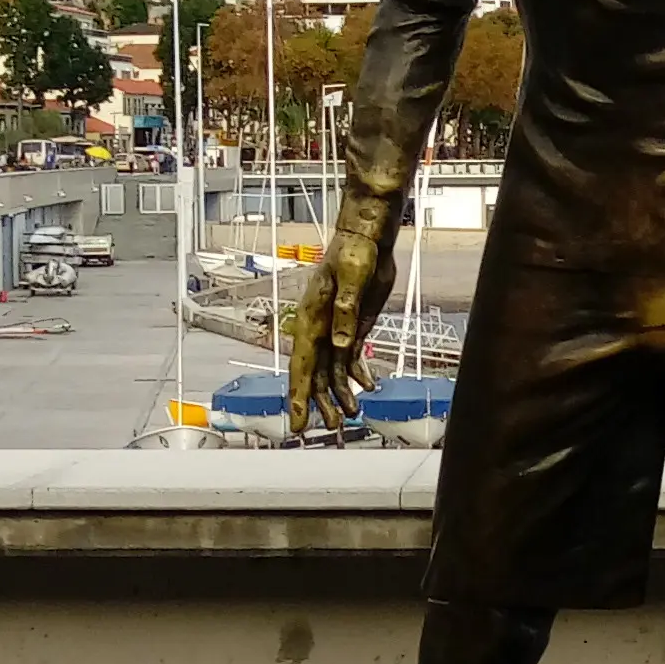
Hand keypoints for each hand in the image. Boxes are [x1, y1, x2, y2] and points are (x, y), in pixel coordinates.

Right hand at [282, 223, 394, 435]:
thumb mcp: (353, 278)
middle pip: (315, 374)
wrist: (367, 236)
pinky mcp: (351, 324)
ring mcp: (334, 327)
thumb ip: (345, 312)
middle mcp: (318, 328)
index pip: (302, 366)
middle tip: (331, 427)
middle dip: (321, 403)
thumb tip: (341, 345)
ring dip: (340, 393)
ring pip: (332, 370)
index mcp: (311, 319)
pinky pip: (349, 357)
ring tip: (350, 416)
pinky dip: (356, 374)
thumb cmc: (355, 252)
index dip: (299, 397)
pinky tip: (366, 388)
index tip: (297, 422)